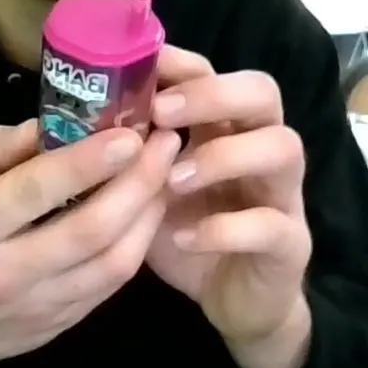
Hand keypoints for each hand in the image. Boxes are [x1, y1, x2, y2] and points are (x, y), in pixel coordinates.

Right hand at [0, 119, 181, 367]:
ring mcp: (40, 304)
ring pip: (113, 260)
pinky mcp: (67, 320)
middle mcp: (5, 273)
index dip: (84, 162)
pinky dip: (142, 240)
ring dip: (150, 210)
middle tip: (166, 141)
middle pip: (88, 229)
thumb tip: (50, 123)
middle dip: (136, 182)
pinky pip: (115, 281)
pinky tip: (153, 206)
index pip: (32, 192)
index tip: (127, 134)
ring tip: (169, 167)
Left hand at [144, 46, 313, 367]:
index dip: (183, 64)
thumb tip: (75, 120)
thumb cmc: (188, 232)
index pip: (216, 73)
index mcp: (226, 127)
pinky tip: (186, 238)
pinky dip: (226, 229)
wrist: (236, 303)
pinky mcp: (292, 243)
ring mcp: (284, 194)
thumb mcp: (151, 189)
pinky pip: (272, 225)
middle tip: (162, 113)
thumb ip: (131, 155)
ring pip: (282, 148)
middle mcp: (262, 148)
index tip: (142, 64)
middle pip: (263, 93)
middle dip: (213, 94)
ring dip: (223, 156)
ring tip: (172, 179)